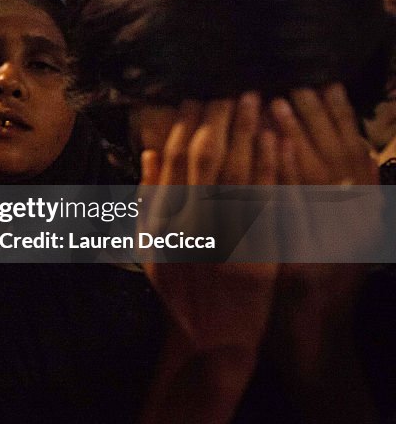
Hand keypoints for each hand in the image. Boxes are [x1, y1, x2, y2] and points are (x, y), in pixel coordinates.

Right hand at [137, 95, 278, 351]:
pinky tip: (275, 141)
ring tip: (254, 100)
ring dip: (245, 133)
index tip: (195, 96)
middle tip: (229, 87)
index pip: (172, 160)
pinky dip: (270, 169)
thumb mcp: (149, 244)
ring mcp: (223, 242)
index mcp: (162, 220)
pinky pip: (264, 205)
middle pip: (203, 159)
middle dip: (216, 119)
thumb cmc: (177, 289)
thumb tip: (150, 149)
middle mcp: (189, 227)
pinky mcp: (256, 256)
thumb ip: (147, 196)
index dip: (184, 125)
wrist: (208, 337)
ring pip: (234, 174)